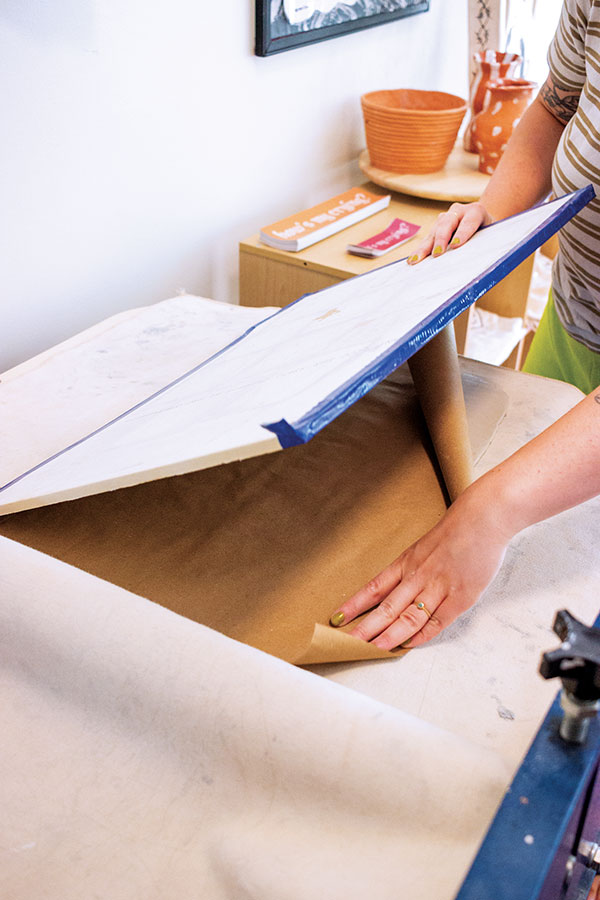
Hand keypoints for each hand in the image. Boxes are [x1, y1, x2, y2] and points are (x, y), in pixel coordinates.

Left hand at [329, 491, 509, 649]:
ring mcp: (439, 587)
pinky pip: (438, 621)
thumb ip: (412, 568)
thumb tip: (398, 588)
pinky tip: (408, 644)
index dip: (355, 604)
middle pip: (387, 606)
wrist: (484, 518)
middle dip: (367, 626)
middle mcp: (418, 575)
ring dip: (390, 635)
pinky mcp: (461, 597)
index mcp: (407, 562)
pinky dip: (422, 634)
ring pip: (409, 616)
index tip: (338, 617)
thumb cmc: (456, 531)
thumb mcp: (425, 546)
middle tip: (349, 642)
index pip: (374, 587)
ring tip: (373, 649)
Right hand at [407, 201, 492, 264]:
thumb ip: (484, 244)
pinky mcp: (437, 227)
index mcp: (476, 211)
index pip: (469, 222)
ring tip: (416, 260)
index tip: (455, 245)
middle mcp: (458, 211)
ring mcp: (445, 217)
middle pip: (447, 223)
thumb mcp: (492, 235)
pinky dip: (421, 250)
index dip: (463, 233)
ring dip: (425, 247)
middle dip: (441, 239)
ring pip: (434, 231)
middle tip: (437, 254)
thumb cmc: (490, 232)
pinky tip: (413, 259)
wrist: (483, 219)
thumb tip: (475, 264)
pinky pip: (428, 238)